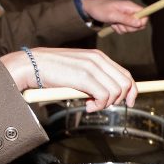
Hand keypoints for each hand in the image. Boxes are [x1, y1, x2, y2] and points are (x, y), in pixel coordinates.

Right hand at [2, 47, 137, 110]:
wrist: (32, 65)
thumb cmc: (52, 70)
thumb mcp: (78, 70)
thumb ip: (93, 77)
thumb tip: (106, 95)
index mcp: (98, 56)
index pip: (125, 73)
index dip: (131, 90)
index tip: (129, 102)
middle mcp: (98, 59)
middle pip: (125, 83)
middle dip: (120, 99)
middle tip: (104, 105)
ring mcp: (92, 67)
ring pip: (116, 92)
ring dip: (106, 104)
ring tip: (91, 105)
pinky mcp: (84, 77)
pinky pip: (104, 97)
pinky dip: (98, 106)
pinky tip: (87, 106)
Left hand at [81, 0, 147, 33]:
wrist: (90, 8)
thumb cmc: (100, 9)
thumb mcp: (113, 16)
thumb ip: (127, 19)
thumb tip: (140, 23)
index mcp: (129, 6)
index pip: (145, 14)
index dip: (141, 22)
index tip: (132, 25)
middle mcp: (130, 10)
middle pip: (139, 23)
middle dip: (130, 28)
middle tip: (120, 25)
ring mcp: (126, 15)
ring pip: (132, 27)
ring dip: (123, 29)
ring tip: (114, 24)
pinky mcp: (122, 19)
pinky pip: (126, 28)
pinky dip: (119, 29)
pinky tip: (113, 25)